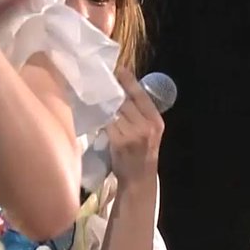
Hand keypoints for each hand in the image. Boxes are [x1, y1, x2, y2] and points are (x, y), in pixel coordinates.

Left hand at [106, 69, 165, 187]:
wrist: (139, 180)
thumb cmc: (141, 153)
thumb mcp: (149, 131)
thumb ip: (140, 113)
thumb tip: (123, 91)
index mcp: (156, 120)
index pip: (141, 95)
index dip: (129, 81)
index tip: (119, 69)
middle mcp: (147, 126)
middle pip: (125, 101)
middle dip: (113, 91)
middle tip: (100, 81)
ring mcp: (133, 134)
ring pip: (114, 111)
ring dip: (104, 105)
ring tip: (94, 97)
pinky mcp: (119, 142)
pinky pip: (107, 124)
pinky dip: (100, 119)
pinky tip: (95, 115)